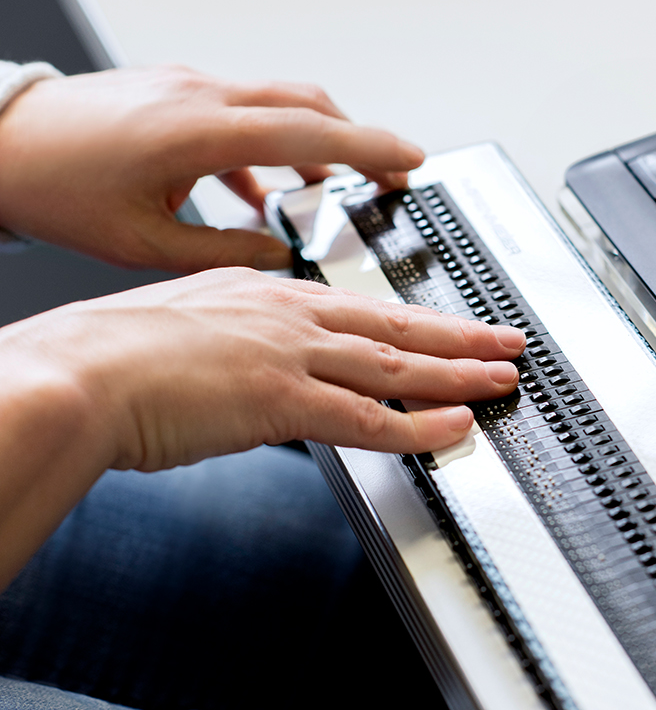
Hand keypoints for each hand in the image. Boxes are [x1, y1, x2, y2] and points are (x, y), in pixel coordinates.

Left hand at [0, 65, 422, 271]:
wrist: (0, 140)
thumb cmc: (56, 187)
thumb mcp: (143, 243)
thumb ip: (223, 251)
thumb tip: (276, 253)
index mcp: (199, 133)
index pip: (308, 132)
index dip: (368, 147)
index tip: (410, 160)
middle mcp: (201, 98)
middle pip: (307, 106)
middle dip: (358, 140)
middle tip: (390, 175)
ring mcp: (189, 88)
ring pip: (278, 104)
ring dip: (313, 143)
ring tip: (327, 191)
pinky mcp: (176, 92)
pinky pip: (242, 112)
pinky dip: (267, 146)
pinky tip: (259, 190)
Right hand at [0, 268, 523, 587]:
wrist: (80, 371)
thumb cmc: (118, 352)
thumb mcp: (193, 322)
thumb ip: (241, 333)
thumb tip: (260, 352)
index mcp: (270, 296)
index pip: (363, 309)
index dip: (416, 319)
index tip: (450, 324)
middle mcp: (292, 318)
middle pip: (396, 326)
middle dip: (460, 335)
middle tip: (506, 338)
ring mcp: (292, 356)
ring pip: (396, 366)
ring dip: (457, 373)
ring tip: (501, 376)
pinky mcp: (283, 400)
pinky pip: (369, 418)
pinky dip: (419, 426)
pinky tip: (455, 426)